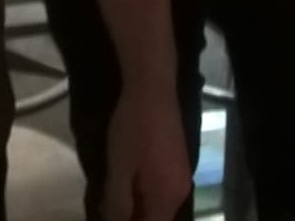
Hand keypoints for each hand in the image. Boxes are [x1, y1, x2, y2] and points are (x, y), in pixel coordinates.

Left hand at [102, 82, 191, 220]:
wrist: (153, 86)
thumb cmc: (133, 128)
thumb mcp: (119, 169)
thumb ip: (117, 204)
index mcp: (168, 197)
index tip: (111, 218)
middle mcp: (182, 191)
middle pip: (157, 218)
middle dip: (135, 217)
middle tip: (110, 209)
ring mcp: (183, 174)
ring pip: (160, 205)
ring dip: (140, 206)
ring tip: (116, 199)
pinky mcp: (178, 160)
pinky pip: (163, 190)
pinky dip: (146, 193)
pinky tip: (130, 182)